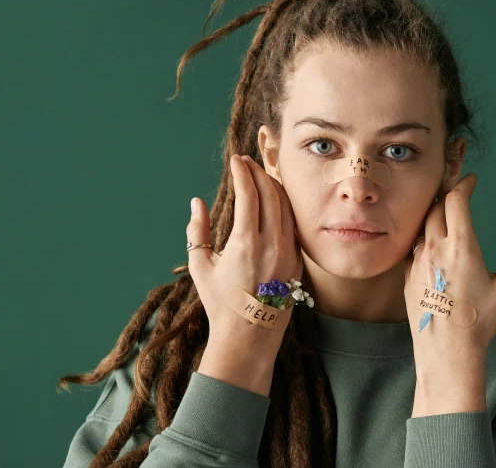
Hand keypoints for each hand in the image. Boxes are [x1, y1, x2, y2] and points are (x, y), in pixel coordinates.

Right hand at [187, 154, 302, 364]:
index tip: (236, 161)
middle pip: (271, 194)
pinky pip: (294, 225)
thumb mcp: (200, 266)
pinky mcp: (298, 261)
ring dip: (274, 186)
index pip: (248, 195)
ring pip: (287, 207)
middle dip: (259, 172)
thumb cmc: (220, 302)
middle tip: (247, 162)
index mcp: (245, 244)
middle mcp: (271, 245)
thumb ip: (197, 231)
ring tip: (262, 174)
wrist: (250, 334)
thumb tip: (197, 202)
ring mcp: (289, 253)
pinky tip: (276, 199)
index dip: (242, 173)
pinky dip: (285, 207)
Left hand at [403, 172, 495, 411]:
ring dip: (433, 216)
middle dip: (446, 193)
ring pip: (422, 227)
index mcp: (461, 245)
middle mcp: (435, 248)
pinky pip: (414, 248)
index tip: (470, 179)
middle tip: (456, 188)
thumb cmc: (480, 321)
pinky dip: (423, 239)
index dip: (463, 184)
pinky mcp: (407, 276)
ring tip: (444, 213)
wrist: (446, 351)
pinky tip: (431, 244)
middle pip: (436, 207)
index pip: (456, 200)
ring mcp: (417, 261)